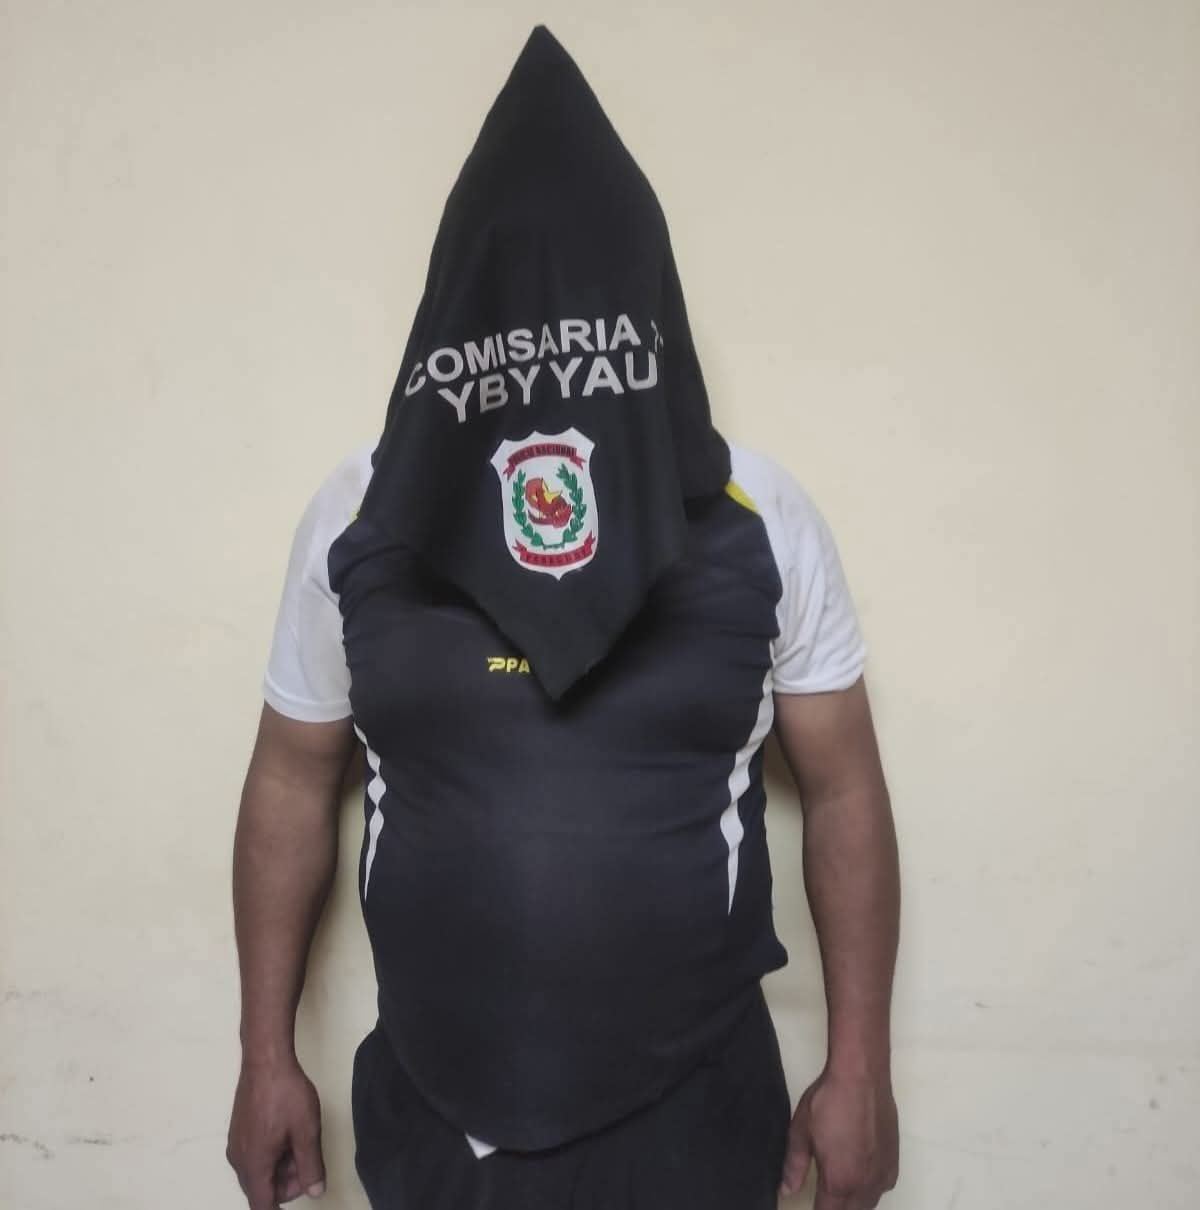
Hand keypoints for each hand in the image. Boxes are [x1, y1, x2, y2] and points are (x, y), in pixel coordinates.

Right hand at [226, 1056, 325, 1208]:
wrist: (266, 1060)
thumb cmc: (286, 1094)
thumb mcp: (306, 1131)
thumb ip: (311, 1166)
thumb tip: (315, 1192)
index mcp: (254, 1166)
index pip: (263, 1206)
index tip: (299, 1192)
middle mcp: (239, 1160)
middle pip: (260, 1190)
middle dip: (286, 1185)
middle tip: (309, 1165)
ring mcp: (236, 1144)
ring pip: (258, 1171)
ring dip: (280, 1168)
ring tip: (301, 1144)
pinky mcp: (239, 1130)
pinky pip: (254, 1155)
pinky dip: (271, 1155)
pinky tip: (288, 1134)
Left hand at [779, 1067, 898, 1207]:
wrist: (862, 1076)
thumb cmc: (827, 1102)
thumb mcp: (800, 1131)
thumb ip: (794, 1167)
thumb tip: (786, 1191)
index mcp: (839, 1182)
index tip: (811, 1203)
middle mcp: (865, 1186)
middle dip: (834, 1209)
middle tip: (822, 1196)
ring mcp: (883, 1176)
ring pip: (867, 1205)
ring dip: (852, 1203)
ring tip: (839, 1189)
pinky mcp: (895, 1163)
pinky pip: (881, 1190)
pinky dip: (869, 1191)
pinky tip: (859, 1175)